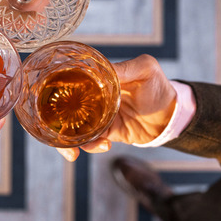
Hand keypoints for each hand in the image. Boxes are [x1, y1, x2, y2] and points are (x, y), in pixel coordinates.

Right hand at [57, 54, 177, 161]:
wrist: (172, 115)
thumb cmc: (158, 86)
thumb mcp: (145, 69)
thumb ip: (126, 68)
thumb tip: (104, 70)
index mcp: (97, 78)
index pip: (70, 81)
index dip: (55, 88)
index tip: (47, 98)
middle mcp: (92, 96)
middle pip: (64, 108)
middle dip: (53, 124)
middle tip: (55, 135)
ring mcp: (97, 116)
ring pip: (72, 128)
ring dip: (69, 142)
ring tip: (75, 152)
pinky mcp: (105, 132)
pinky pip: (90, 141)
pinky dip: (90, 146)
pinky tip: (104, 145)